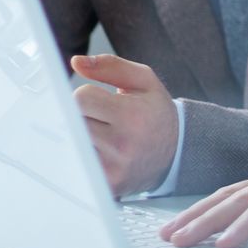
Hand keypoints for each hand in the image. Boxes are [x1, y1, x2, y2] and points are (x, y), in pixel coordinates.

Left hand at [72, 54, 178, 196]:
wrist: (176, 152)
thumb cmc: (155, 112)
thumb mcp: (143, 81)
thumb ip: (110, 66)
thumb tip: (76, 62)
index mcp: (132, 115)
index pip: (81, 98)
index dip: (86, 95)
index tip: (98, 100)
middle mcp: (122, 144)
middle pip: (71, 121)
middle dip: (79, 116)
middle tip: (98, 118)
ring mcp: (113, 169)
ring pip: (71, 144)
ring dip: (78, 137)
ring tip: (98, 136)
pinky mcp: (107, 186)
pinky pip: (78, 166)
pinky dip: (81, 157)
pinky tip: (97, 153)